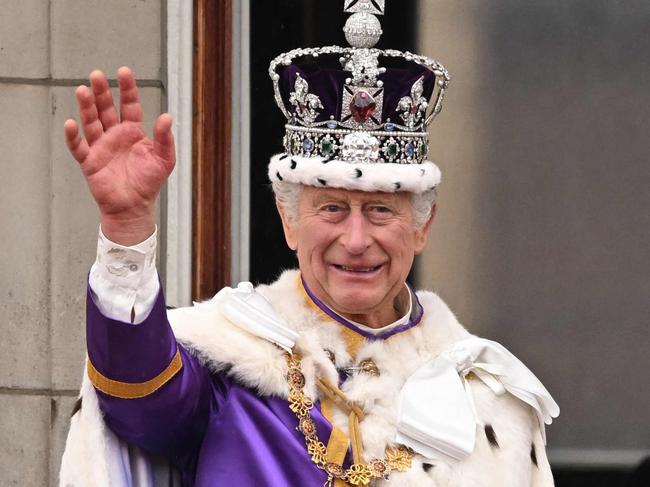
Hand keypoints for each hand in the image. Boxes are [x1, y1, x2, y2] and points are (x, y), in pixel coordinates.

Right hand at [64, 67, 175, 244]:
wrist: (135, 207)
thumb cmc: (149, 183)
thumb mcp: (164, 159)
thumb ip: (166, 138)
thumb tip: (167, 116)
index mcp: (134, 132)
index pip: (129, 105)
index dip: (127, 89)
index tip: (124, 72)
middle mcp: (115, 135)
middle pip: (106, 108)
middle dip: (102, 92)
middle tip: (97, 74)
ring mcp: (101, 147)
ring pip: (91, 122)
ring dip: (86, 107)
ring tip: (83, 90)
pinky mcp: (90, 162)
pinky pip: (79, 147)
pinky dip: (73, 136)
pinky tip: (71, 123)